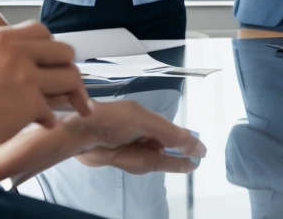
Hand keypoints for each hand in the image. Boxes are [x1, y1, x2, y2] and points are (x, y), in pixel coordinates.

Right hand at [0, 23, 89, 148]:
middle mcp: (20, 55)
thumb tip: (20, 44)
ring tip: (66, 101)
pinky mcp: (29, 106)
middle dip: (66, 66)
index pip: (43, 31)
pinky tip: (42, 122)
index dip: (48, 46)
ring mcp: (27, 80)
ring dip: (69, 92)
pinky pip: (52, 111)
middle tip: (66, 79)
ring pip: (70, 78)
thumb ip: (0, 44)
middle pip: (65, 52)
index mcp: (5, 39)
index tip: (48, 60)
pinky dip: (48, 119)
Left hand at [76, 99, 205, 174]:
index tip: (201, 151)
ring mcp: (134, 145)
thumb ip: (168, 133)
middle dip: (182, 149)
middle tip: (198, 158)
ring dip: (174, 159)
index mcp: (147, 116)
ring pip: (159, 154)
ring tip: (191, 164)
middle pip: (167, 142)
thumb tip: (192, 142)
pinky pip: (147, 161)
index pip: (172, 130)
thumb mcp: (144, 123)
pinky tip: (173, 165)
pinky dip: (160, 163)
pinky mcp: (124, 158)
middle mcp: (142, 130)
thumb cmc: (113, 121)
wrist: (81, 134)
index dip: (187, 140)